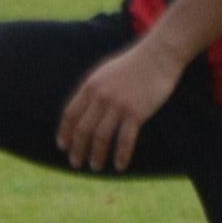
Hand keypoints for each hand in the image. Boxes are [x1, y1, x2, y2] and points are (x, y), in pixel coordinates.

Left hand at [56, 36, 182, 170]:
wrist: (158, 55)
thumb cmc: (133, 64)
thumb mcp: (105, 73)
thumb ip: (94, 90)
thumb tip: (85, 107)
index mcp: (90, 86)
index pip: (70, 114)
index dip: (65, 132)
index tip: (63, 146)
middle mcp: (100, 96)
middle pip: (83, 129)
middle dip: (77, 148)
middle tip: (76, 163)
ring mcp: (118, 105)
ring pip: (101, 137)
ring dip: (97, 155)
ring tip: (95, 167)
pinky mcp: (137, 112)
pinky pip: (125, 139)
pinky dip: (121, 155)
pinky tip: (119, 166)